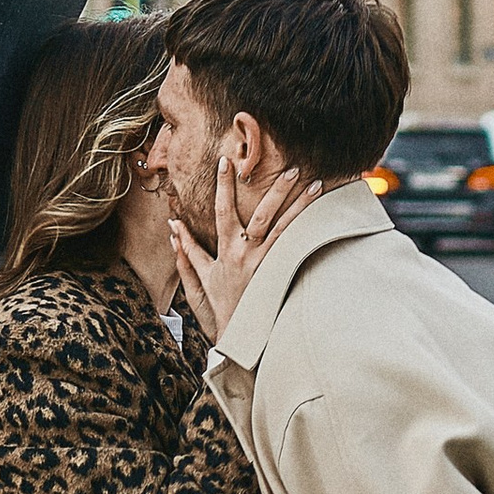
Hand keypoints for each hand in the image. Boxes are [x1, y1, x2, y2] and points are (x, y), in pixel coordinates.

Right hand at [172, 157, 316, 338]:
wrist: (237, 331)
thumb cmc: (219, 303)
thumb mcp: (199, 275)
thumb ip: (186, 249)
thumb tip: (173, 225)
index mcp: (226, 249)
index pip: (223, 209)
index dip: (223, 185)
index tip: (226, 161)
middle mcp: (246, 252)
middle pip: (262, 213)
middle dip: (277, 189)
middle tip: (292, 168)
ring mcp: (264, 262)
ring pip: (284, 227)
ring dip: (301, 205)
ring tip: (316, 185)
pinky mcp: (277, 272)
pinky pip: (293, 246)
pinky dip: (306, 230)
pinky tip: (320, 216)